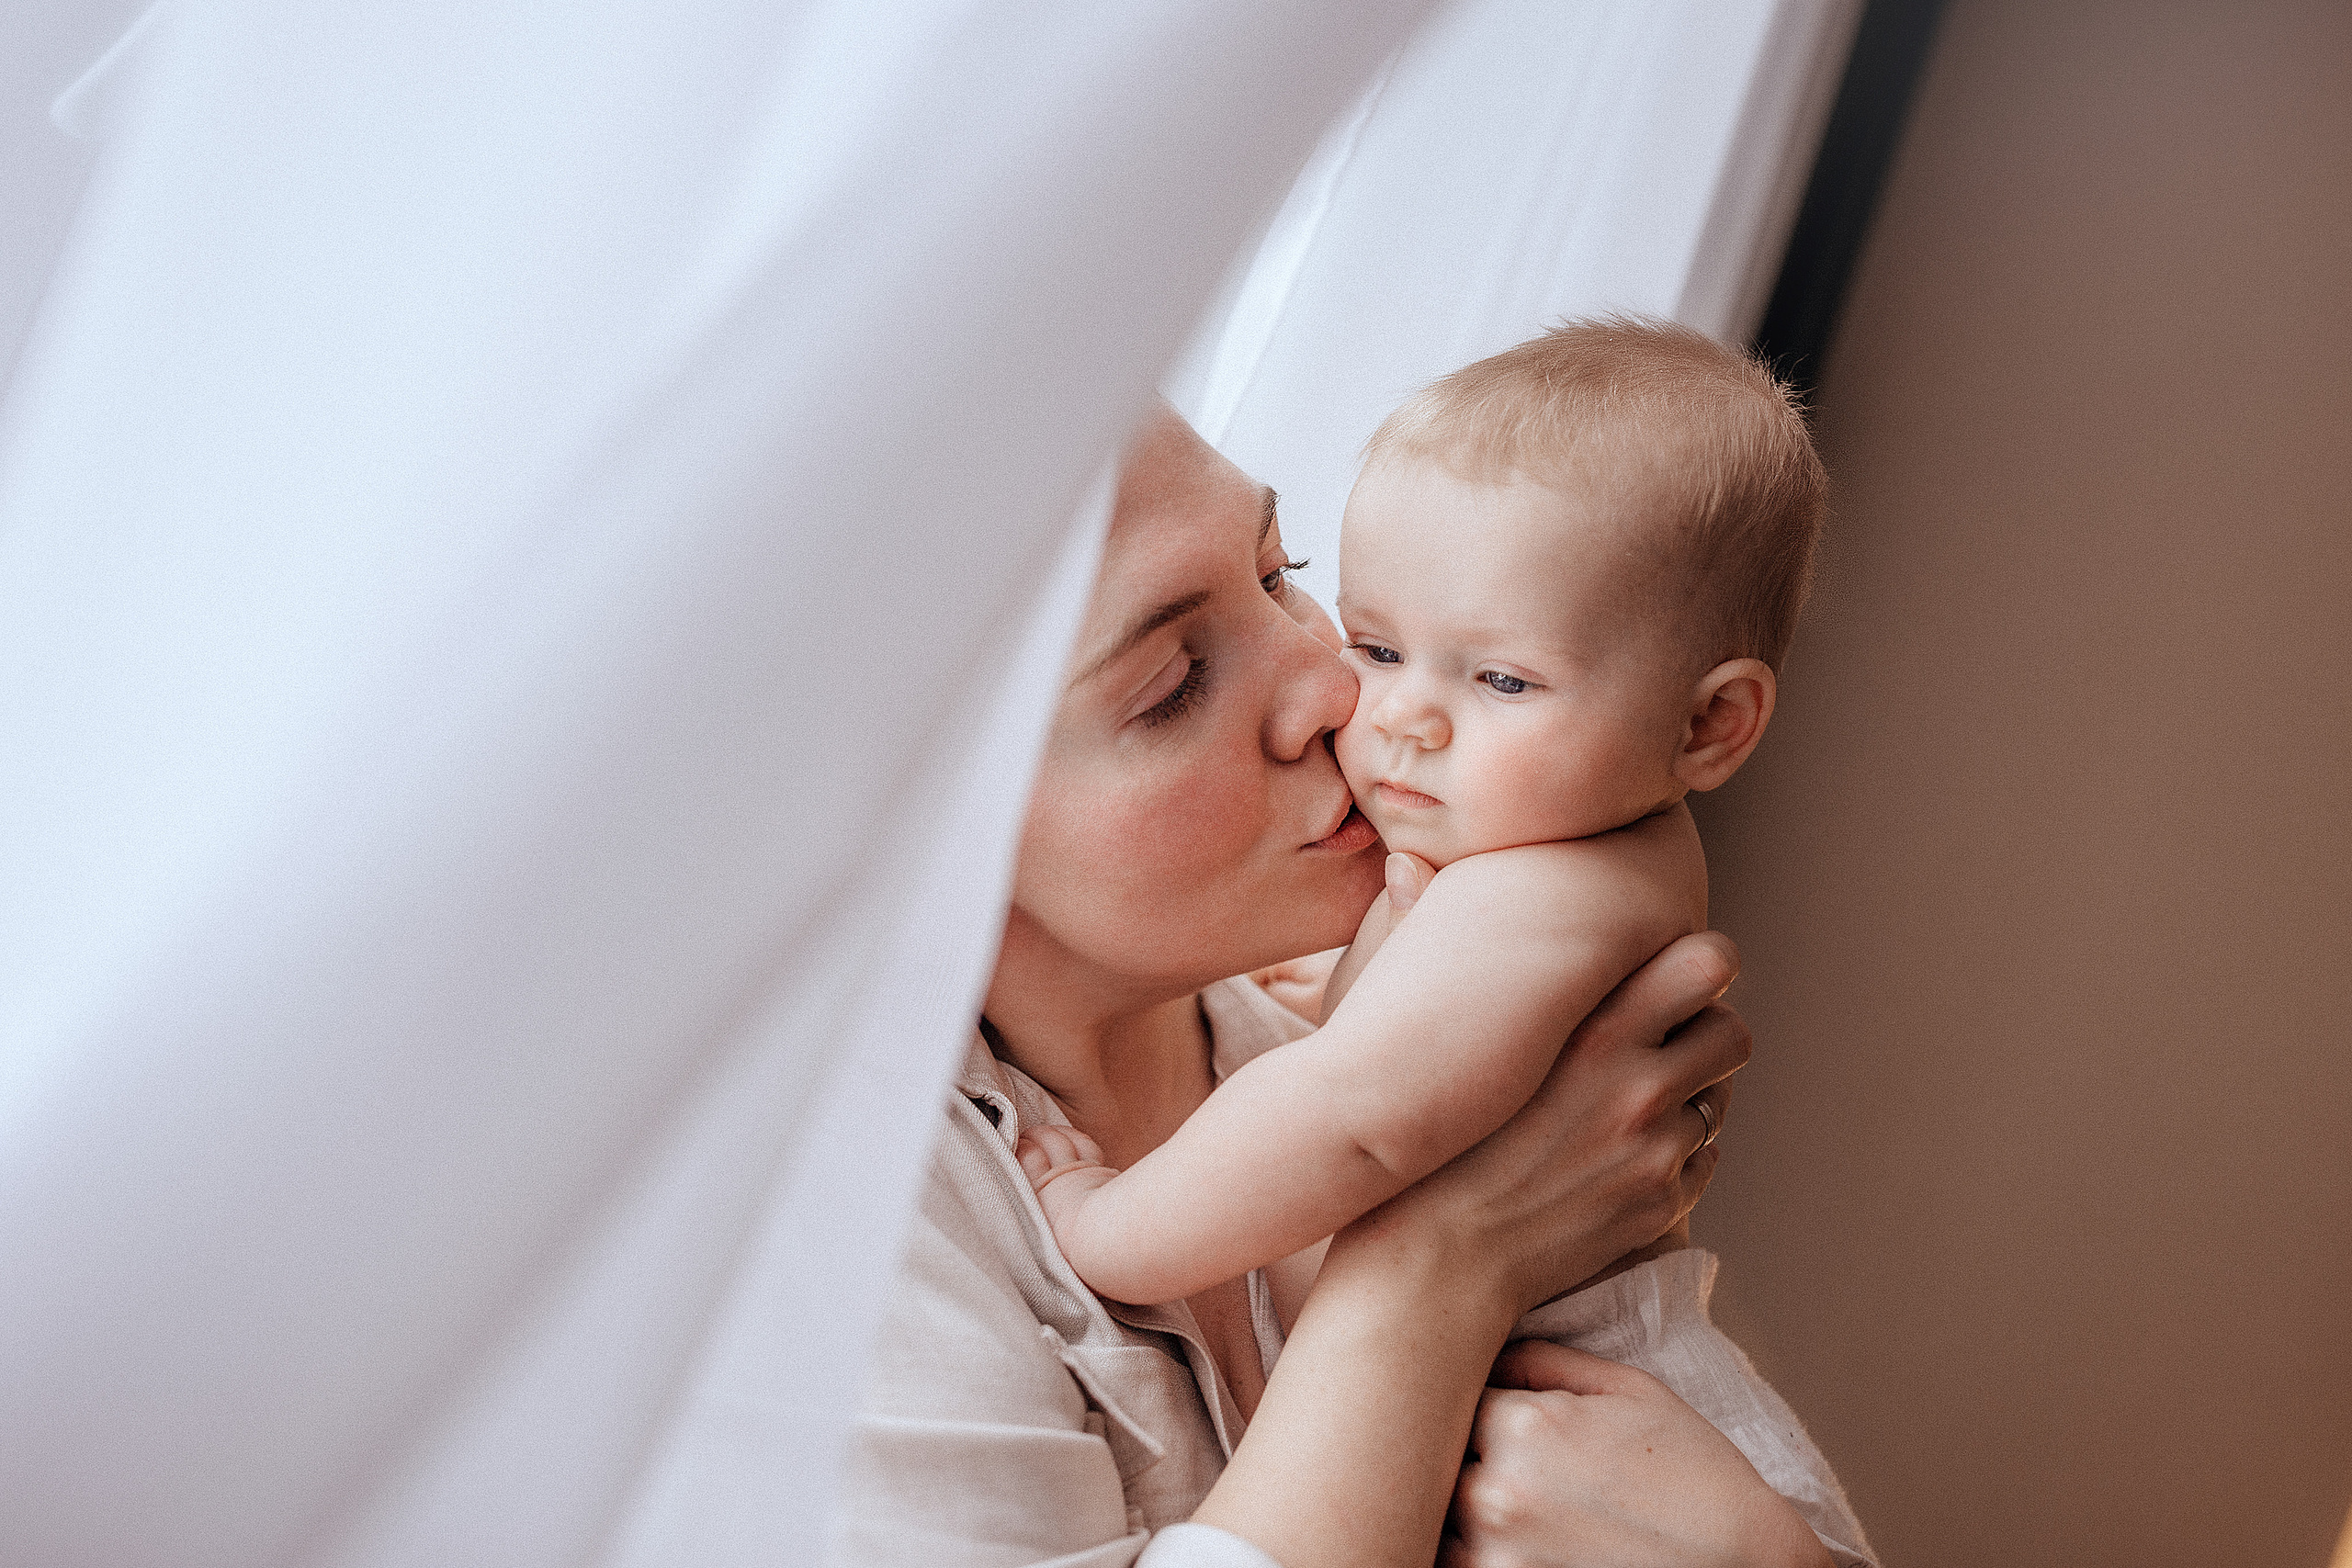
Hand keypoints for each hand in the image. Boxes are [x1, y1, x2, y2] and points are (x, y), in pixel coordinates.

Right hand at [1323, 932, 1748, 1321]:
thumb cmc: (1405, 1130)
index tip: (1675, 967)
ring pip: (1719, 1100)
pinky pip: (1702, 1160)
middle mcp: (1636, 1085)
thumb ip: (1414, 928)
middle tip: (1667, 1035)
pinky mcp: (1657, 1207)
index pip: (1708, 962)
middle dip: (1706, 1030)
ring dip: (1687, 1095)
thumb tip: (1402, 857)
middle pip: (1733, 1032)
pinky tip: (1619, 1153)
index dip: (1700, 961)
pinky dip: (1674, 1154)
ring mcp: (1653, 1151)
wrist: (1426, 1261)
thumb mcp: (1401, 1023)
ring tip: (1632, 1100)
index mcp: (1589, 1026)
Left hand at [1442, 1341, 1831, 1567]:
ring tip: (1516, 1505)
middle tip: (1498, 1458)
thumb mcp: (1631, 1391)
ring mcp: (1494, 1558)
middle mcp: (1496, 1492)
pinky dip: (1472, 1553)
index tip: (1497, 1415)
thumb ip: (1546, 1361)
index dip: (1474, 1402)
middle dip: (1461, 1453)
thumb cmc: (1698, 1483)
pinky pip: (1450, 1566)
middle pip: (1433, 1457)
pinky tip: (1519, 1543)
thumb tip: (1488, 1347)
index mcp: (1524, 1426)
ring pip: (1434, 1519)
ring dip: (1456, 1510)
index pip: (1451, 1394)